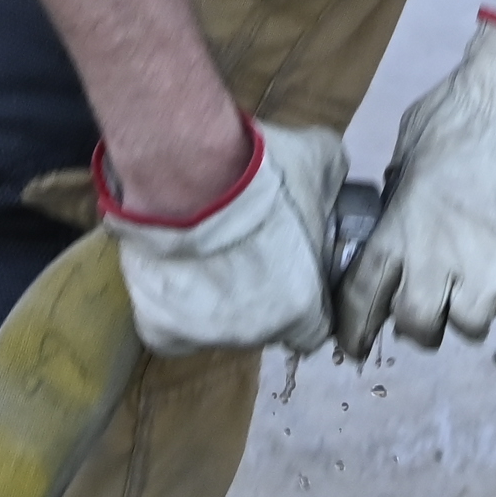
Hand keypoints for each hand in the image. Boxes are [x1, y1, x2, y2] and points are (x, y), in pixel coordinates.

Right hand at [97, 117, 347, 358]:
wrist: (185, 179)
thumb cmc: (258, 176)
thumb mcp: (317, 161)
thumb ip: (331, 181)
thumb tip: (334, 179)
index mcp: (302, 307)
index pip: (313, 328)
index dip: (305, 300)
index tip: (293, 273)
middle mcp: (256, 332)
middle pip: (263, 324)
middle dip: (258, 293)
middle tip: (245, 250)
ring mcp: (206, 335)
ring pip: (216, 326)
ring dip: (215, 298)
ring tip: (204, 252)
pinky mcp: (161, 329)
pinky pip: (173, 329)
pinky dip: (173, 307)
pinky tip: (174, 273)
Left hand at [340, 13, 495, 356]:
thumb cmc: (476, 106)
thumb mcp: (414, 142)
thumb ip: (402, 188)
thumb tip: (399, 204)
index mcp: (400, 227)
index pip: (362, 296)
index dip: (356, 327)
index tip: (357, 342)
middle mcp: (437, 260)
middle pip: (417, 327)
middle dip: (423, 322)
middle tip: (436, 303)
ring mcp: (488, 274)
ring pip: (471, 326)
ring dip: (476, 306)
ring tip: (488, 274)